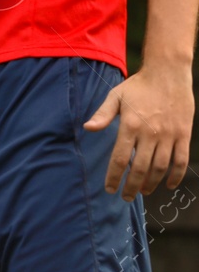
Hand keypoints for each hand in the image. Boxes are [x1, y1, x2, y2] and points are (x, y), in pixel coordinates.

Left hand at [84, 62, 194, 199]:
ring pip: (160, 168)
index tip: (109, 189)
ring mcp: (169, 135)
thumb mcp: (116, 96)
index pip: (120, 158)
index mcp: (130, 125)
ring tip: (143, 191)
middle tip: (125, 196)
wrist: (168, 74)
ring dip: (151, 184)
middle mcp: (150, 133)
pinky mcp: (183, 135)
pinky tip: (167, 185)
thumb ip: (102, 114)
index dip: (114, 176)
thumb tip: (87, 128)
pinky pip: (180, 161)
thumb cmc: (138, 86)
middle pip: (140, 168)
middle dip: (131, 186)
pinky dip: (174, 176)